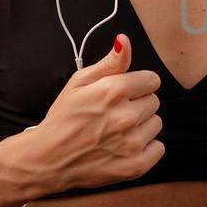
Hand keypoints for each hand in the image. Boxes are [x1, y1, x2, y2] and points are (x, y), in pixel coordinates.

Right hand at [26, 33, 163, 196]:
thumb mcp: (79, 82)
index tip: (123, 93)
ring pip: (156, 123)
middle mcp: (126, 116)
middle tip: (114, 114)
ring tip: (117, 131)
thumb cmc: (63, 118)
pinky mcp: (136, 165)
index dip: (136, 85)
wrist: (48, 159)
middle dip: (137, 104)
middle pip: (154, 101)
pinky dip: (145, 148)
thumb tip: (125, 40)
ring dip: (141, 126)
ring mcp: (132, 143)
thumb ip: (109, 62)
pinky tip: (124, 147)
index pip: (152, 80)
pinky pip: (158, 148)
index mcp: (113, 91)